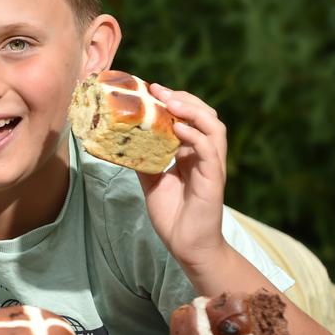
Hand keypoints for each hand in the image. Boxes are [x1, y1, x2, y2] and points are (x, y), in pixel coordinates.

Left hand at [136, 84, 228, 268]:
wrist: (186, 244)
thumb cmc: (173, 214)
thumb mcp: (151, 180)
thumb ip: (143, 160)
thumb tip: (121, 143)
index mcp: (192, 153)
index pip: (191, 117)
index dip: (175, 101)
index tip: (152, 90)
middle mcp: (205, 155)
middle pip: (205, 115)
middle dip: (183, 98)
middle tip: (159, 90)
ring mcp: (212, 165)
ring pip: (213, 127)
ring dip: (192, 111)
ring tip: (170, 102)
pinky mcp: (213, 178)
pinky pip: (209, 150)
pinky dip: (195, 136)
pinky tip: (178, 129)